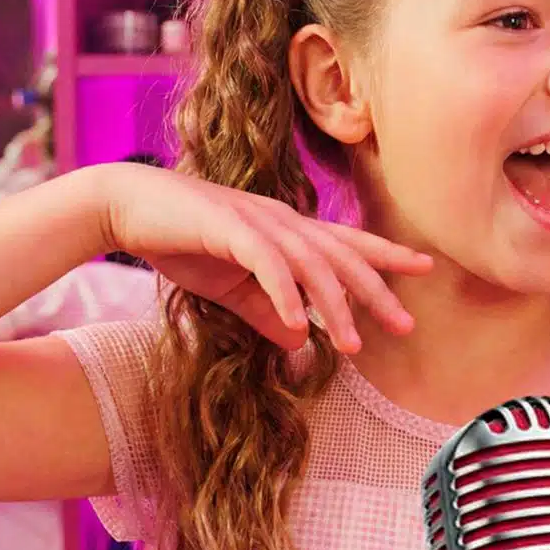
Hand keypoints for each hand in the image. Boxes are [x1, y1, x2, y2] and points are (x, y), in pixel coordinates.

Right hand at [99, 163, 432, 352]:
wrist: (125, 205)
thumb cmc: (181, 240)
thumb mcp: (232, 287)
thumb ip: (267, 311)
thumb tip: (302, 341)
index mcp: (286, 231)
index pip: (346, 242)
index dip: (386, 254)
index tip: (425, 267)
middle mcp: (281, 221)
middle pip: (341, 257)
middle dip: (376, 291)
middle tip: (406, 326)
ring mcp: (256, 222)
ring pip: (311, 264)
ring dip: (334, 306)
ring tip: (353, 344)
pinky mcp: (227, 227)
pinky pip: (266, 263)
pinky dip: (285, 293)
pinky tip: (300, 323)